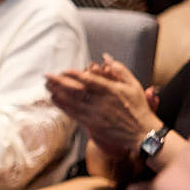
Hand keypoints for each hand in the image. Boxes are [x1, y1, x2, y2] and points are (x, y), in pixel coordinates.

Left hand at [45, 54, 161, 157]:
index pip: (89, 80)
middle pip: (76, 91)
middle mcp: (101, 103)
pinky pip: (74, 115)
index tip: (62, 70)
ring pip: (72, 103)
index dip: (74, 75)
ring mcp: (96, 115)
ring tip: (47, 86)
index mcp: (111, 91)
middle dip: (59, 83)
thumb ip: (119, 70)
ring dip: (58, 94)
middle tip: (47, 76)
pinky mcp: (93, 125)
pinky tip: (55, 100)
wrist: (142, 133)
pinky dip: (63, 107)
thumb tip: (105, 57)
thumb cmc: (139, 107)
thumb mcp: (133, 85)